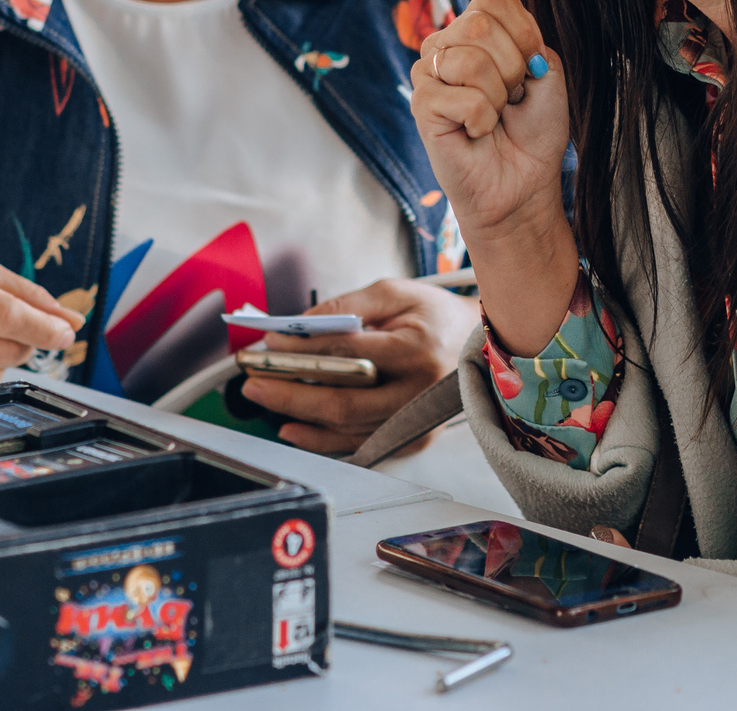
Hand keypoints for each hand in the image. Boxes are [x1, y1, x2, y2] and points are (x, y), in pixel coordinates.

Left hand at [238, 278, 480, 456]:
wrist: (482, 345)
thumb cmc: (434, 315)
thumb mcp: (395, 293)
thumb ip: (347, 305)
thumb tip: (299, 325)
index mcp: (417, 348)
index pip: (348, 351)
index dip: (304, 348)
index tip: (270, 342)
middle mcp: (418, 391)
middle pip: (343, 402)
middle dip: (290, 394)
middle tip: (253, 383)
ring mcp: (417, 421)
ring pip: (347, 428)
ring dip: (300, 418)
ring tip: (266, 402)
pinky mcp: (414, 439)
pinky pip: (360, 443)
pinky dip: (322, 440)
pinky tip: (293, 429)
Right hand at [408, 0, 578, 351]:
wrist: (524, 182)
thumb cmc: (534, 129)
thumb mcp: (546, 72)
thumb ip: (527, 38)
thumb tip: (491, 33)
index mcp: (476, 29)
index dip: (524, 31)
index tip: (532, 67)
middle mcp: (446, 45)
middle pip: (480, 26)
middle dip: (513, 67)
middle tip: (511, 97)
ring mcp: (429, 74)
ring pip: (472, 61)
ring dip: (499, 96)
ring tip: (493, 116)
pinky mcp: (421, 106)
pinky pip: (465, 99)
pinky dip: (483, 120)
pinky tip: (477, 132)